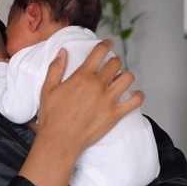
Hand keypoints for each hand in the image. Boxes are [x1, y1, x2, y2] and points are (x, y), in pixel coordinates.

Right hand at [38, 40, 143, 156]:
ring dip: (125, 76)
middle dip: (114, 61)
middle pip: (115, 64)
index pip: (100, 52)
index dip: (106, 44)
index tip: (109, 44)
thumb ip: (56, 68)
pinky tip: (135, 95)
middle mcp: (98, 85)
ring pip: (128, 78)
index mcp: (82, 76)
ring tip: (120, 80)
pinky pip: (135, 101)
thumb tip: (63, 52)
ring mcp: (108, 100)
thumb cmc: (52, 116)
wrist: (60, 140)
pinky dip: (138, 96)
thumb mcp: (48, 89)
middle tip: (111, 66)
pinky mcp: (115, 114)